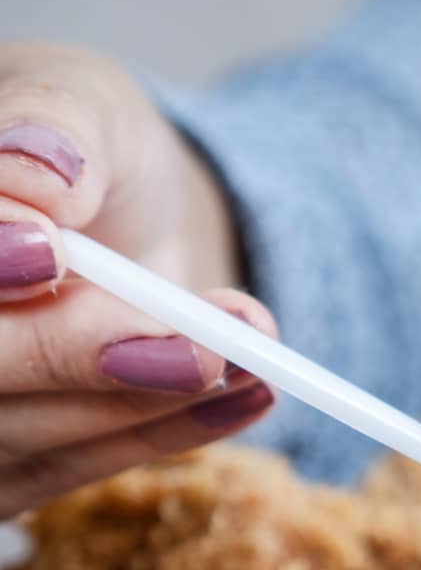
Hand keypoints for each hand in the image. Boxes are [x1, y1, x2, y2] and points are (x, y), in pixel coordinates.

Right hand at [0, 42, 275, 520]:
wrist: (118, 206)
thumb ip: (52, 127)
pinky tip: (242, 396)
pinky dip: (160, 434)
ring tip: (246, 359)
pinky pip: (65, 470)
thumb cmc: (79, 138)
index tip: (49, 253)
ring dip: (137, 402)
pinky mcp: (2, 464)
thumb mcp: (78, 99)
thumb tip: (35, 178)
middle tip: (195, 340)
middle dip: (70, 354)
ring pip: (12, 437)